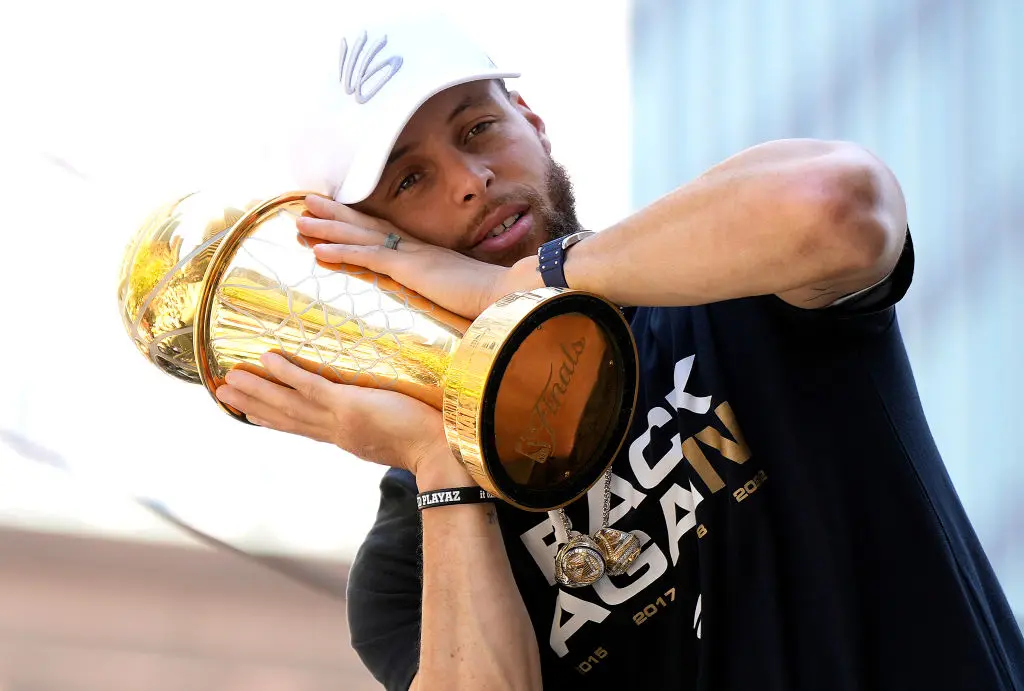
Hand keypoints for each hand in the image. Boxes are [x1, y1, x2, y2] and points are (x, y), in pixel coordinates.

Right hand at [215, 352, 465, 480]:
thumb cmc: (433, 444)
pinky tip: (266, 359)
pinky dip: (286, 374)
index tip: (255, 414)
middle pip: (286, 417)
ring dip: (257, 391)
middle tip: (223, 394)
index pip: (304, 427)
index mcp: (346, 438)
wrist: (443, 456)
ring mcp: (339, 419)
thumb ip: (389, 425)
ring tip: (227, 381)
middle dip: (253, 406)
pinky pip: (310, 386)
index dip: (276, 419)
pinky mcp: (348, 405)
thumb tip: (392, 413)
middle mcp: (336, 432)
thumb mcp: (401, 435)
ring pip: (288, 403)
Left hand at [297, 195, 540, 319]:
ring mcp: (412, 256)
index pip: (385, 233)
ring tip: (300, 221)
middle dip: (334, 213)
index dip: (357, 222)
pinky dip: (342, 251)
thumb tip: (441, 296)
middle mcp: (415, 248)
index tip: (334, 213)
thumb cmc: (491, 298)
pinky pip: (369, 257)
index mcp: (426, 253)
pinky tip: (318, 250)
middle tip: (305, 203)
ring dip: (328, 228)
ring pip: (361, 235)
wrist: (509, 295)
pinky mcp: (411, 269)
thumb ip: (445, 288)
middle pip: (367, 225)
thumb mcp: (460, 290)